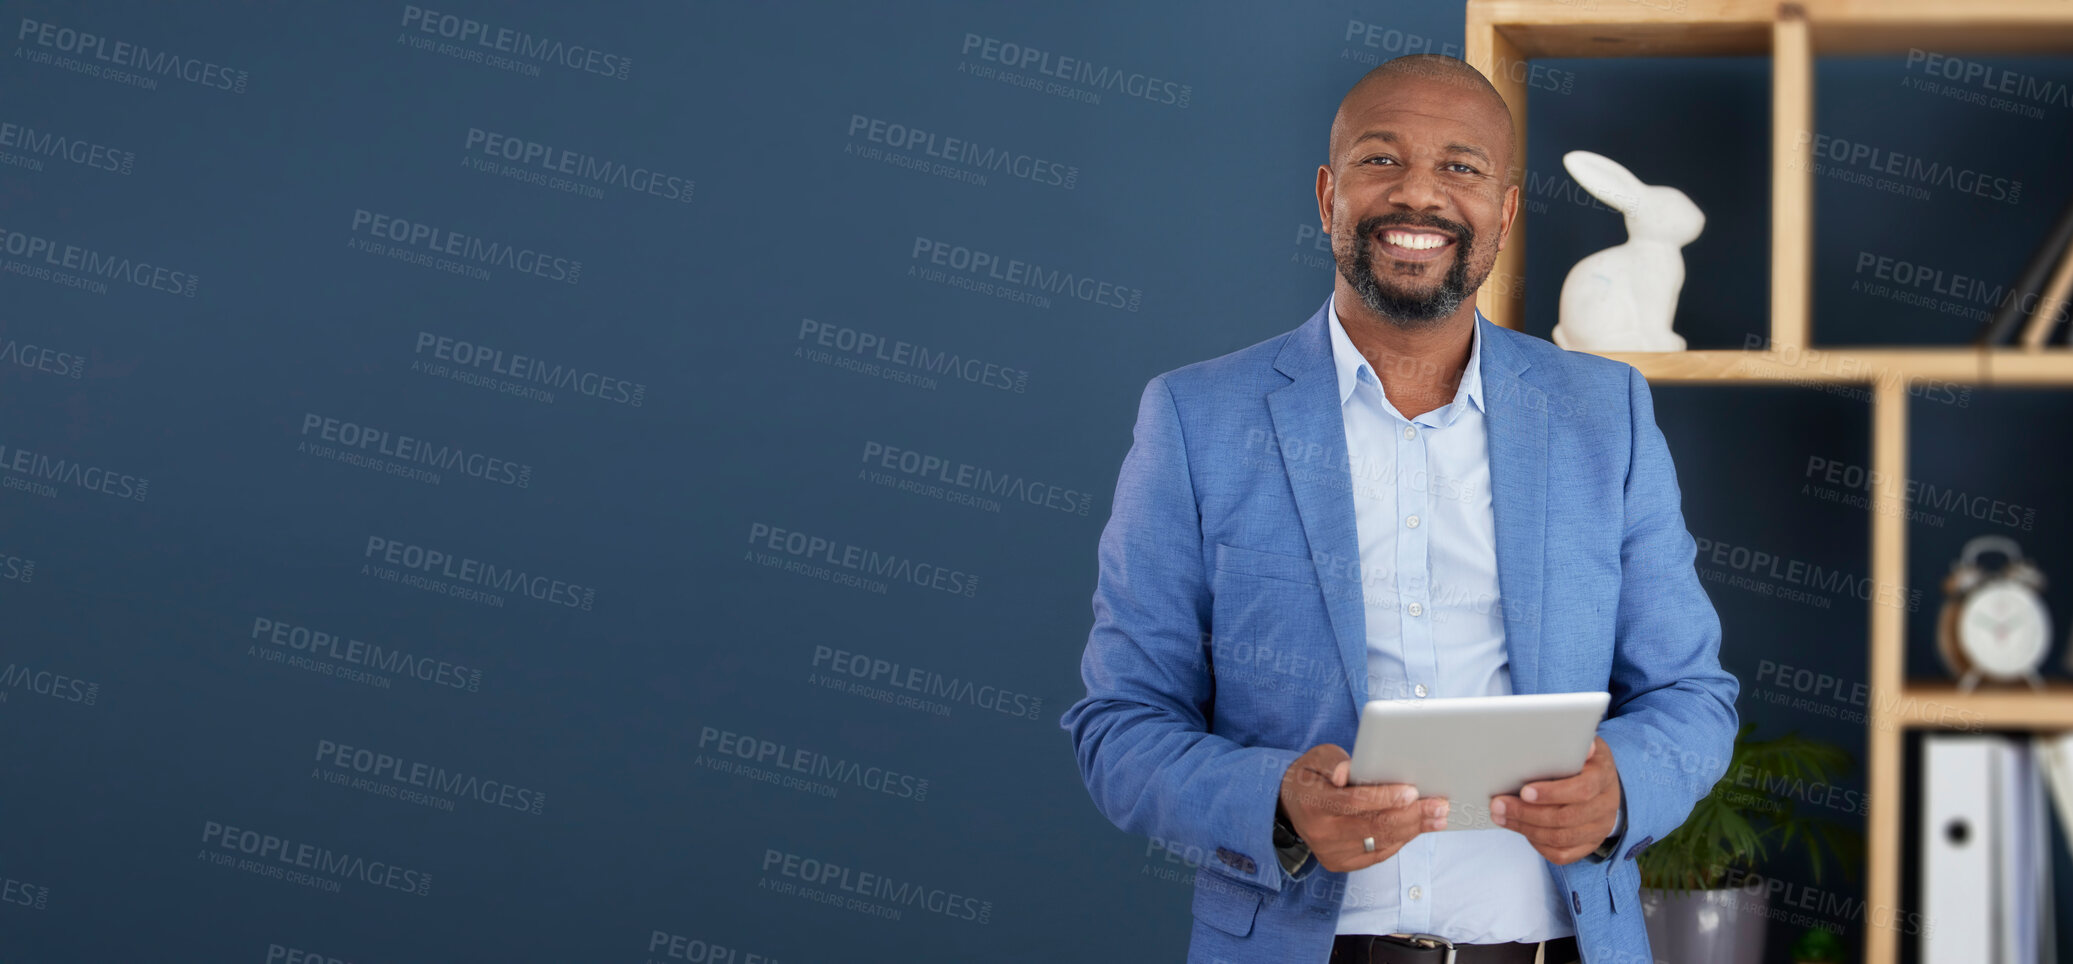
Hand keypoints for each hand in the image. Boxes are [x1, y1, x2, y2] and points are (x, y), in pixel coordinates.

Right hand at [1279, 744, 1447, 871]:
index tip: (1412, 791)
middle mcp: (1320, 832)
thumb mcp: (1316, 758)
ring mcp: (1330, 852)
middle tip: (1439, 805)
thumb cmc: (1312, 776)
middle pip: (1374, 826)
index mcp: (1313, 803)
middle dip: (1412, 815)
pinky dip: (1400, 840)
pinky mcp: (1340, 863)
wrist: (1291, 806)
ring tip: (1437, 818)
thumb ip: (1333, 761)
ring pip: (1380, 842)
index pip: (1353, 802)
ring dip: (1413, 830)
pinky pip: (1378, 854)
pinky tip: (1417, 828)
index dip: (1384, 798)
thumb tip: (1347, 772)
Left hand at [1489, 736, 1620, 864]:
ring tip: (1500, 815)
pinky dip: (1537, 843)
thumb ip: (1574, 742)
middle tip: (1497, 804)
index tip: (1524, 791)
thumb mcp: (1582, 744)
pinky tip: (1519, 828)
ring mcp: (1598, 829)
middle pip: (1566, 818)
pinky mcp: (1588, 845)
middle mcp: (1606, 806)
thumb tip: (1581, 744)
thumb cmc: (1583, 760)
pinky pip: (1562, 854)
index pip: (1582, 789)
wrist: (1604, 785)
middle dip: (1527, 813)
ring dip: (1525, 827)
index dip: (1552, 793)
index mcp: (1604, 776)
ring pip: (1560, 838)